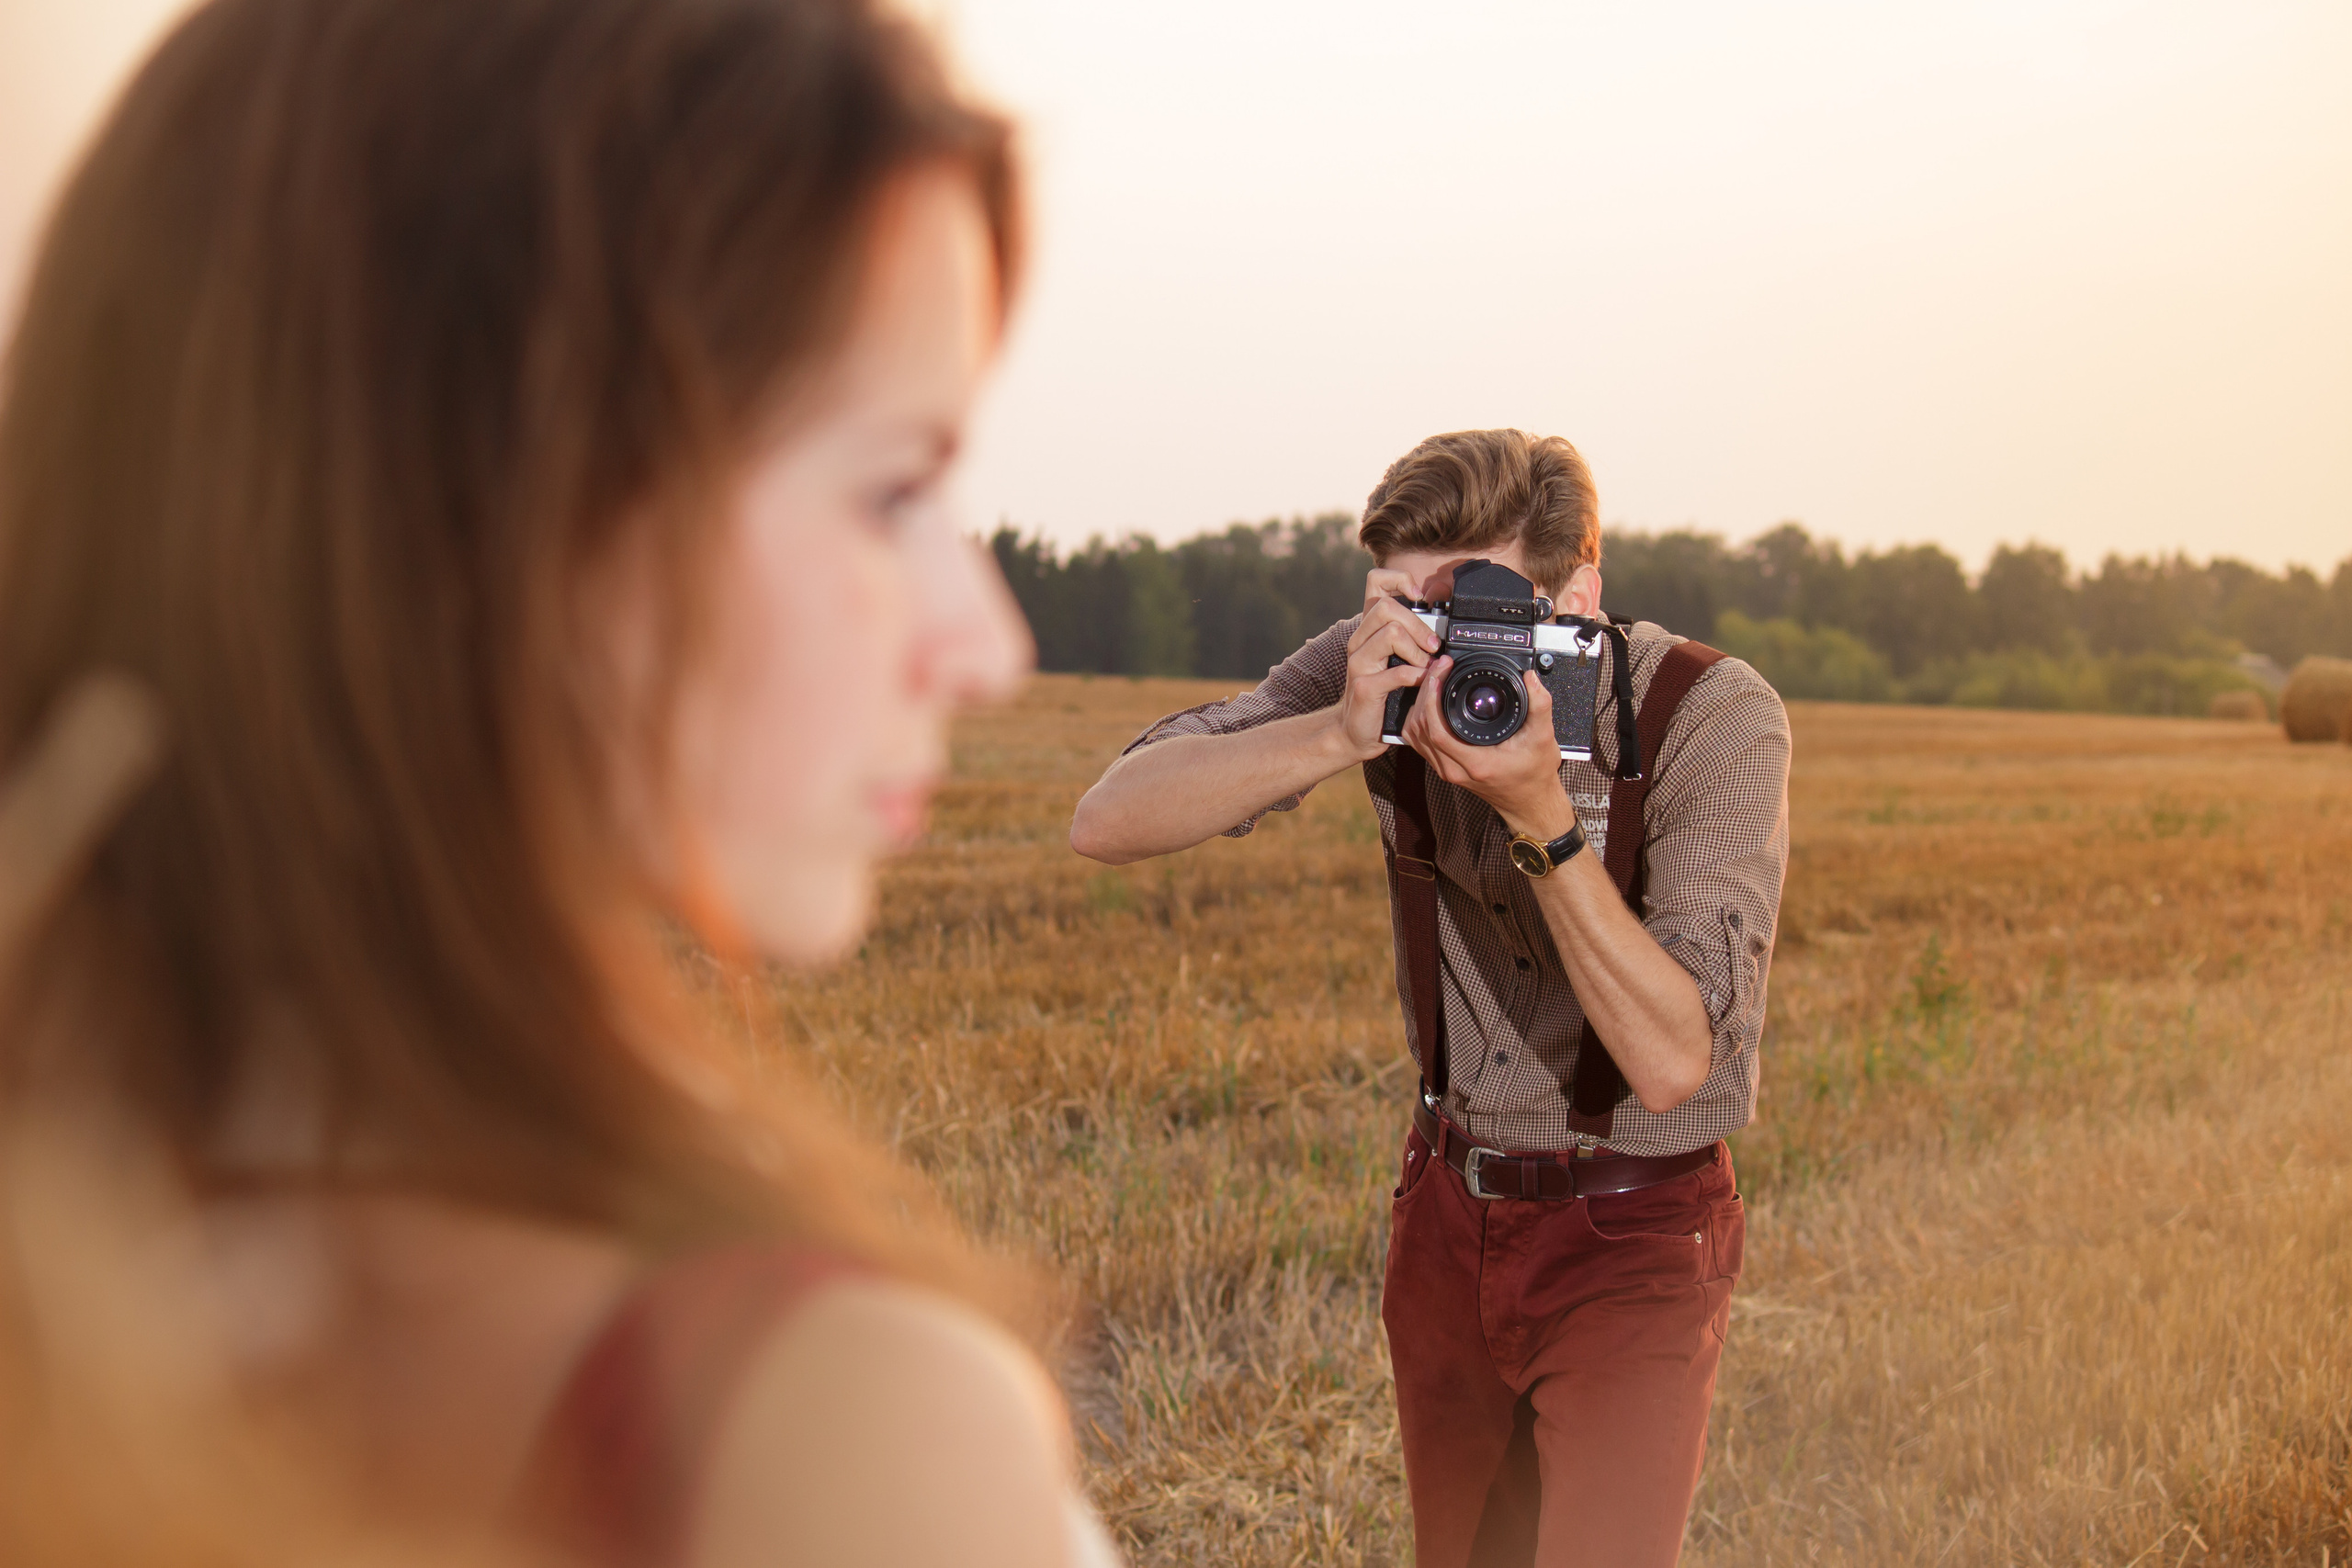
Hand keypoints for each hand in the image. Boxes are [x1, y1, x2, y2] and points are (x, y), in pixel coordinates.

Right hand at [1333, 569, 1442, 760]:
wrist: (1355, 730)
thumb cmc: (1381, 693)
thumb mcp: (1395, 657)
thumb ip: (1412, 635)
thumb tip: (1442, 611)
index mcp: (1369, 629)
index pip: (1376, 582)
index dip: (1400, 580)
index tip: (1419, 598)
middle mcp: (1360, 641)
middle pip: (1387, 607)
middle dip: (1418, 625)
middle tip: (1433, 646)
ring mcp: (1359, 663)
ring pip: (1390, 633)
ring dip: (1417, 650)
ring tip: (1426, 666)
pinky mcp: (1364, 687)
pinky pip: (1395, 672)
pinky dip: (1415, 676)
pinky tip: (1420, 683)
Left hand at [1400, 660, 1574, 838]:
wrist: (1529, 800)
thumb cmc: (1535, 774)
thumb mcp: (1543, 737)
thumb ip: (1539, 705)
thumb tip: (1530, 678)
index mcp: (1475, 763)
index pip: (1436, 731)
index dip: (1430, 699)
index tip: (1439, 674)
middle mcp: (1454, 769)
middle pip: (1420, 729)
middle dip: (1424, 694)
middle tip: (1438, 669)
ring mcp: (1446, 770)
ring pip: (1415, 736)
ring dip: (1419, 706)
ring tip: (1434, 681)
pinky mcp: (1445, 767)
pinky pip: (1420, 742)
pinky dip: (1420, 719)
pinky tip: (1432, 702)